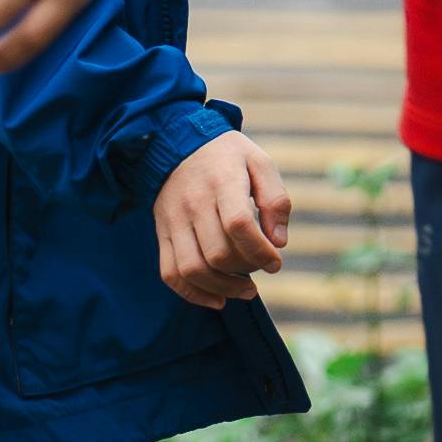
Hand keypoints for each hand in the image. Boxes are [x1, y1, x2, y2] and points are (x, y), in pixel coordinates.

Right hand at [153, 130, 296, 306]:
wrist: (177, 142)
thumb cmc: (227, 156)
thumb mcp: (260, 163)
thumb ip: (275, 199)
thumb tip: (279, 241)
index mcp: (222, 181)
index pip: (238, 225)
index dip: (261, 251)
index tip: (276, 262)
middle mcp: (193, 202)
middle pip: (218, 252)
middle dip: (247, 269)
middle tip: (261, 267)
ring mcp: (174, 220)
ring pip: (192, 268)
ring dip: (223, 288)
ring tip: (245, 290)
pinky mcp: (162, 232)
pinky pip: (170, 272)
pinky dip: (192, 294)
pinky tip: (217, 299)